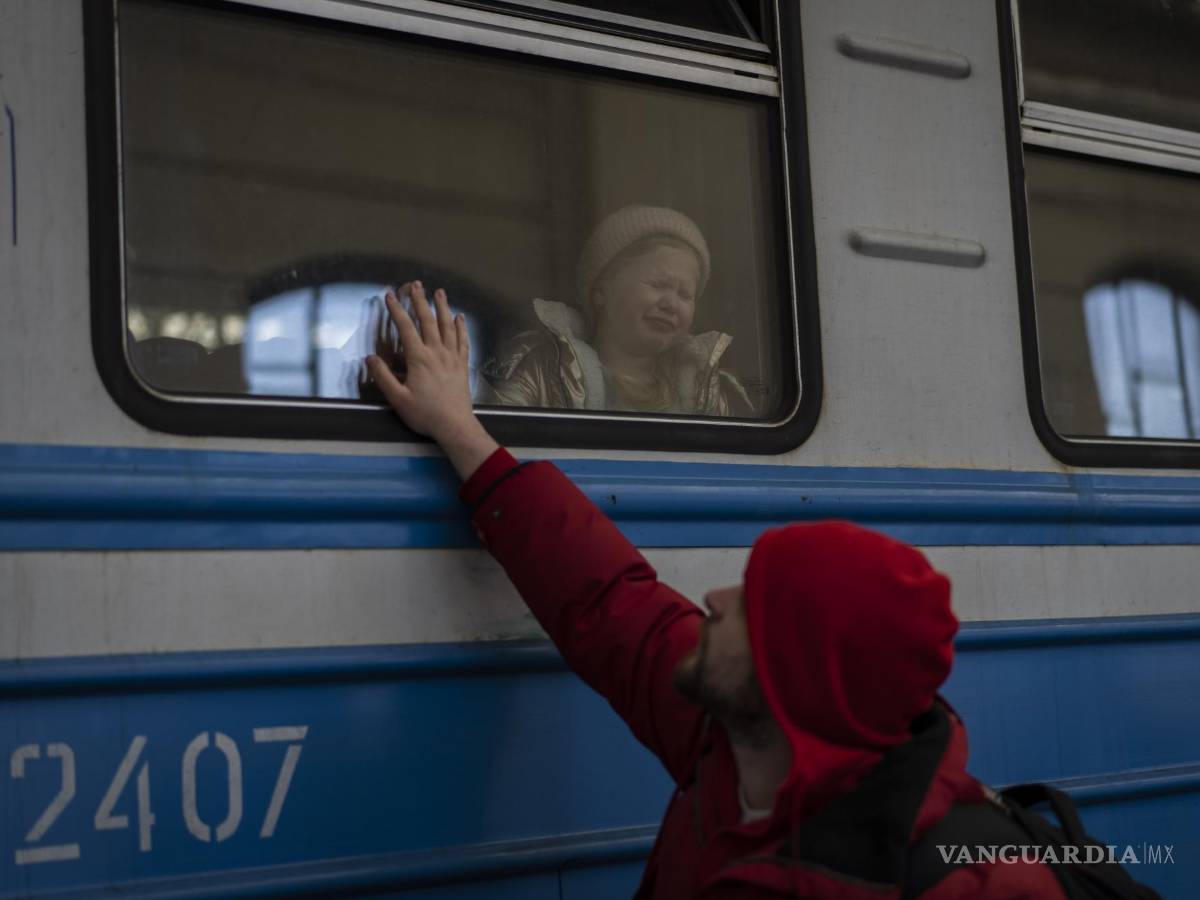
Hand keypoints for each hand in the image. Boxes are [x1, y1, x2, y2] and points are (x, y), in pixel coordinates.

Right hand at [367, 282, 497, 477]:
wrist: (455, 425)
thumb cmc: (425, 414)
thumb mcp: (398, 399)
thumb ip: (383, 377)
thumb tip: (370, 358)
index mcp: (419, 358)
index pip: (405, 328)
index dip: (397, 310)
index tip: (390, 295)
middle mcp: (437, 352)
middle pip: (428, 320)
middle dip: (420, 300)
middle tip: (416, 284)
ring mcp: (452, 357)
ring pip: (447, 326)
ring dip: (443, 307)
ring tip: (440, 292)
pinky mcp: (463, 365)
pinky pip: (463, 341)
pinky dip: (461, 327)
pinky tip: (460, 317)